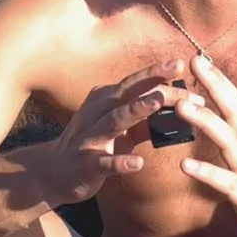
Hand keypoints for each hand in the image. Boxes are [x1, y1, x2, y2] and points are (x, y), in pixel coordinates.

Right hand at [43, 59, 191, 205]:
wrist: (54, 172)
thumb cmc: (94, 144)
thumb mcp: (120, 128)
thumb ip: (146, 120)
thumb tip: (178, 110)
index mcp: (106, 100)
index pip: (136, 83)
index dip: (159, 73)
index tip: (183, 64)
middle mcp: (97, 112)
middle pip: (128, 93)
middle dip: (152, 81)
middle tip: (178, 69)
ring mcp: (90, 137)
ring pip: (115, 121)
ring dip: (136, 110)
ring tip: (157, 103)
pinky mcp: (86, 164)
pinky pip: (104, 163)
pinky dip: (120, 161)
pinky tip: (138, 162)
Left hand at [177, 55, 236, 236]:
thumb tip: (220, 127)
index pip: (236, 104)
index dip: (218, 80)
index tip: (198, 58)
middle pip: (234, 112)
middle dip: (214, 86)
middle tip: (192, 62)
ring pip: (229, 142)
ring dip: (206, 122)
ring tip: (182, 106)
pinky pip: (228, 184)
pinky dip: (208, 173)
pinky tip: (185, 166)